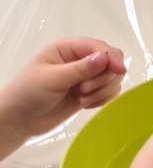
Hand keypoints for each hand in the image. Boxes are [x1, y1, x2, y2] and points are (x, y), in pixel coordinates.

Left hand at [0, 39, 126, 148]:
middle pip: (111, 61)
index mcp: (68, 48)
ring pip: (112, 77)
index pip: (99, 47)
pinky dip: (102, 99)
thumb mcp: (52, 79)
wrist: (19, 121)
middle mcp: (80, 59)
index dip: (111, 58)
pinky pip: (109, 91)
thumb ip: (80, 69)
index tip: (119, 71)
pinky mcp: (89, 92)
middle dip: (104, 77)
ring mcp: (86, 76)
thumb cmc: (28, 94)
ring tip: (82, 99)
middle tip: (85, 90)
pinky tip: (85, 105)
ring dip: (102, 90)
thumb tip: (105, 57)